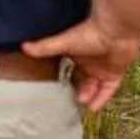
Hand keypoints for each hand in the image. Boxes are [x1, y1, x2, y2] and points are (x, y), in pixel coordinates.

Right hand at [24, 17, 139, 113]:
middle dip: (78, 92)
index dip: (65, 82)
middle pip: (83, 82)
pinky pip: (109, 89)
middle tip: (70, 103)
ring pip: (95, 88)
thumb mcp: (64, 42)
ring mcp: (104, 68)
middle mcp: (90, 63)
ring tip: (81, 105)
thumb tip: (24, 47)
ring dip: (89, 97)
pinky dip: (102, 99)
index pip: (70, 72)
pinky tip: (94, 108)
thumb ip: (45, 47)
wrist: (114, 30)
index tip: (58, 93)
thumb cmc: (89, 32)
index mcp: (77, 55)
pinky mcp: (116, 72)